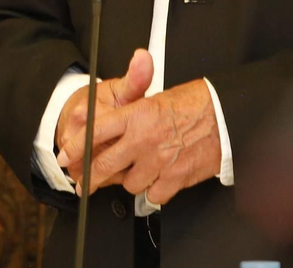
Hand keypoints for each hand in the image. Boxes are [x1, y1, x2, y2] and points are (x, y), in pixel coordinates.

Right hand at [55, 48, 154, 185]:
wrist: (74, 108)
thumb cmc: (103, 101)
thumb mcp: (121, 88)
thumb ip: (136, 77)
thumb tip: (143, 58)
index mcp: (89, 112)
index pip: (111, 136)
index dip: (129, 143)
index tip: (140, 144)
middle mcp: (76, 130)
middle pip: (107, 159)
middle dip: (125, 162)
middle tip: (136, 154)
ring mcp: (70, 149)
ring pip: (100, 172)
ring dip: (115, 172)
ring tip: (125, 159)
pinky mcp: (69, 163)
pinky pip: (90, 177)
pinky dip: (104, 178)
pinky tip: (113, 168)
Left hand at [82, 77, 221, 203]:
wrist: (226, 116)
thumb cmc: (194, 103)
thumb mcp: (154, 97)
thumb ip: (126, 111)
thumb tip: (97, 118)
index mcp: (136, 114)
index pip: (95, 131)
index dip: (77, 146)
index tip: (66, 156)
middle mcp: (143, 139)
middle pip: (105, 164)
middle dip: (90, 176)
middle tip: (84, 181)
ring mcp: (159, 161)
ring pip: (129, 184)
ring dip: (130, 180)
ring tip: (136, 171)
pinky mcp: (175, 178)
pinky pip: (153, 195)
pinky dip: (153, 191)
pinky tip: (157, 180)